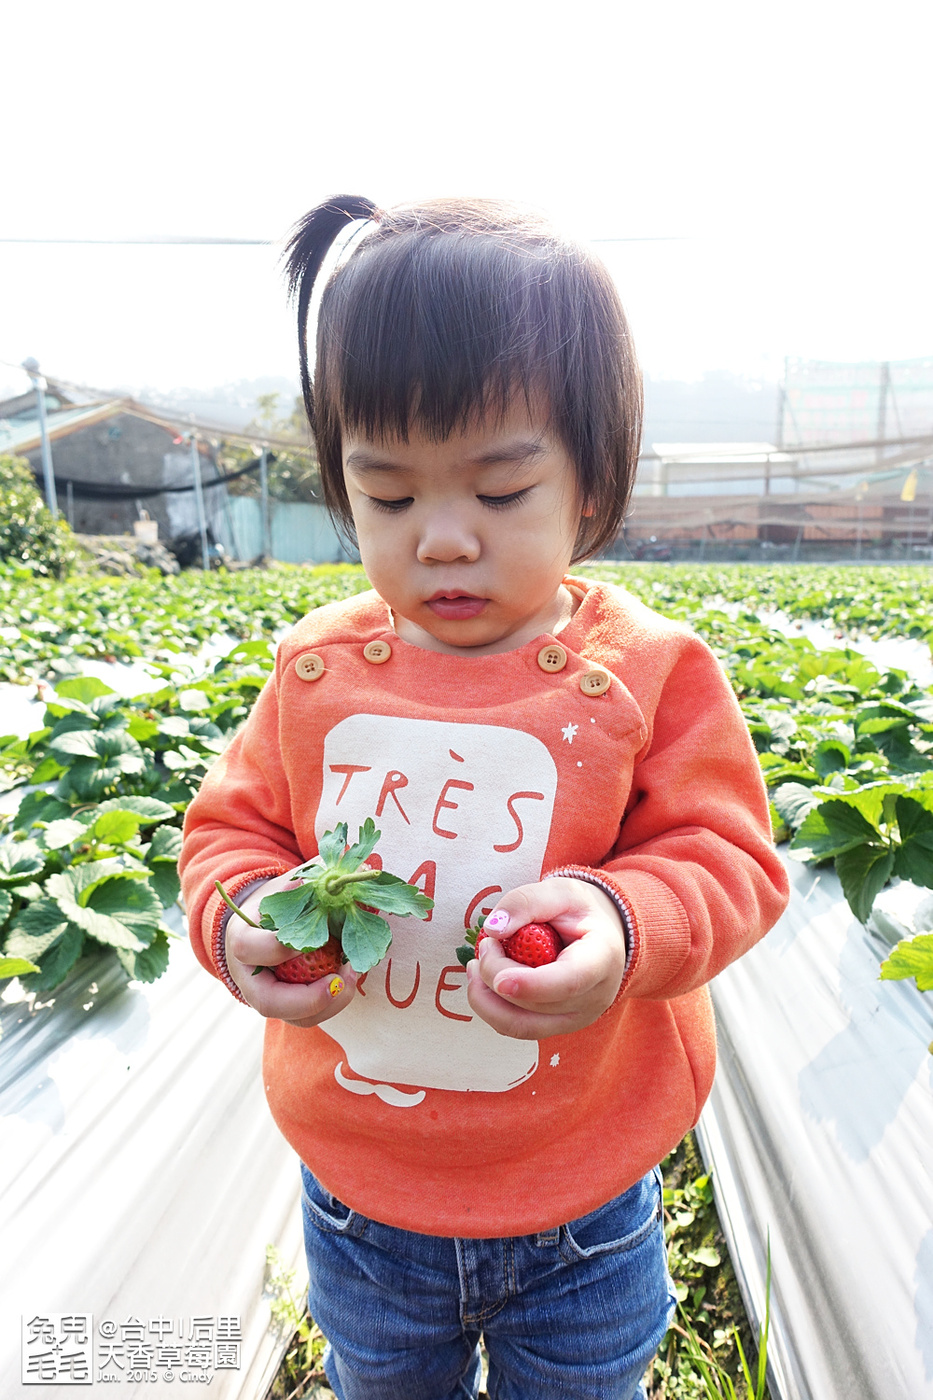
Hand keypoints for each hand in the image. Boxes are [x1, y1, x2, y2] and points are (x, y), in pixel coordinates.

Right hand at [224, 871, 356, 1027]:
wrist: (262, 925)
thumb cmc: (277, 902)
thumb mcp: (289, 884)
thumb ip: (315, 877)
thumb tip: (359, 867)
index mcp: (241, 938)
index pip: (250, 948)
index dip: (278, 948)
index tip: (310, 940)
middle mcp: (248, 976)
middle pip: (267, 1001)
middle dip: (306, 999)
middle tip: (338, 982)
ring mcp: (267, 996)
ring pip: (292, 1017)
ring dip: (327, 1005)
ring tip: (351, 978)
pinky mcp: (287, 1007)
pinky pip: (309, 1016)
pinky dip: (333, 1003)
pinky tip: (350, 979)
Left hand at [466, 877, 626, 1039]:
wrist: (597, 934)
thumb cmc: (579, 911)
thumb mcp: (560, 891)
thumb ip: (526, 902)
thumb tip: (494, 929)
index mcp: (602, 958)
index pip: (570, 981)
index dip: (533, 985)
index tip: (499, 980)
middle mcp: (594, 998)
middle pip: (536, 1003)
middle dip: (496, 974)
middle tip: (486, 943)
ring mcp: (576, 1018)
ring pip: (520, 1025)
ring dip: (486, 998)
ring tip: (477, 965)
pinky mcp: (556, 1026)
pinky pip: (516, 1028)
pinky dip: (491, 1007)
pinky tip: (484, 980)